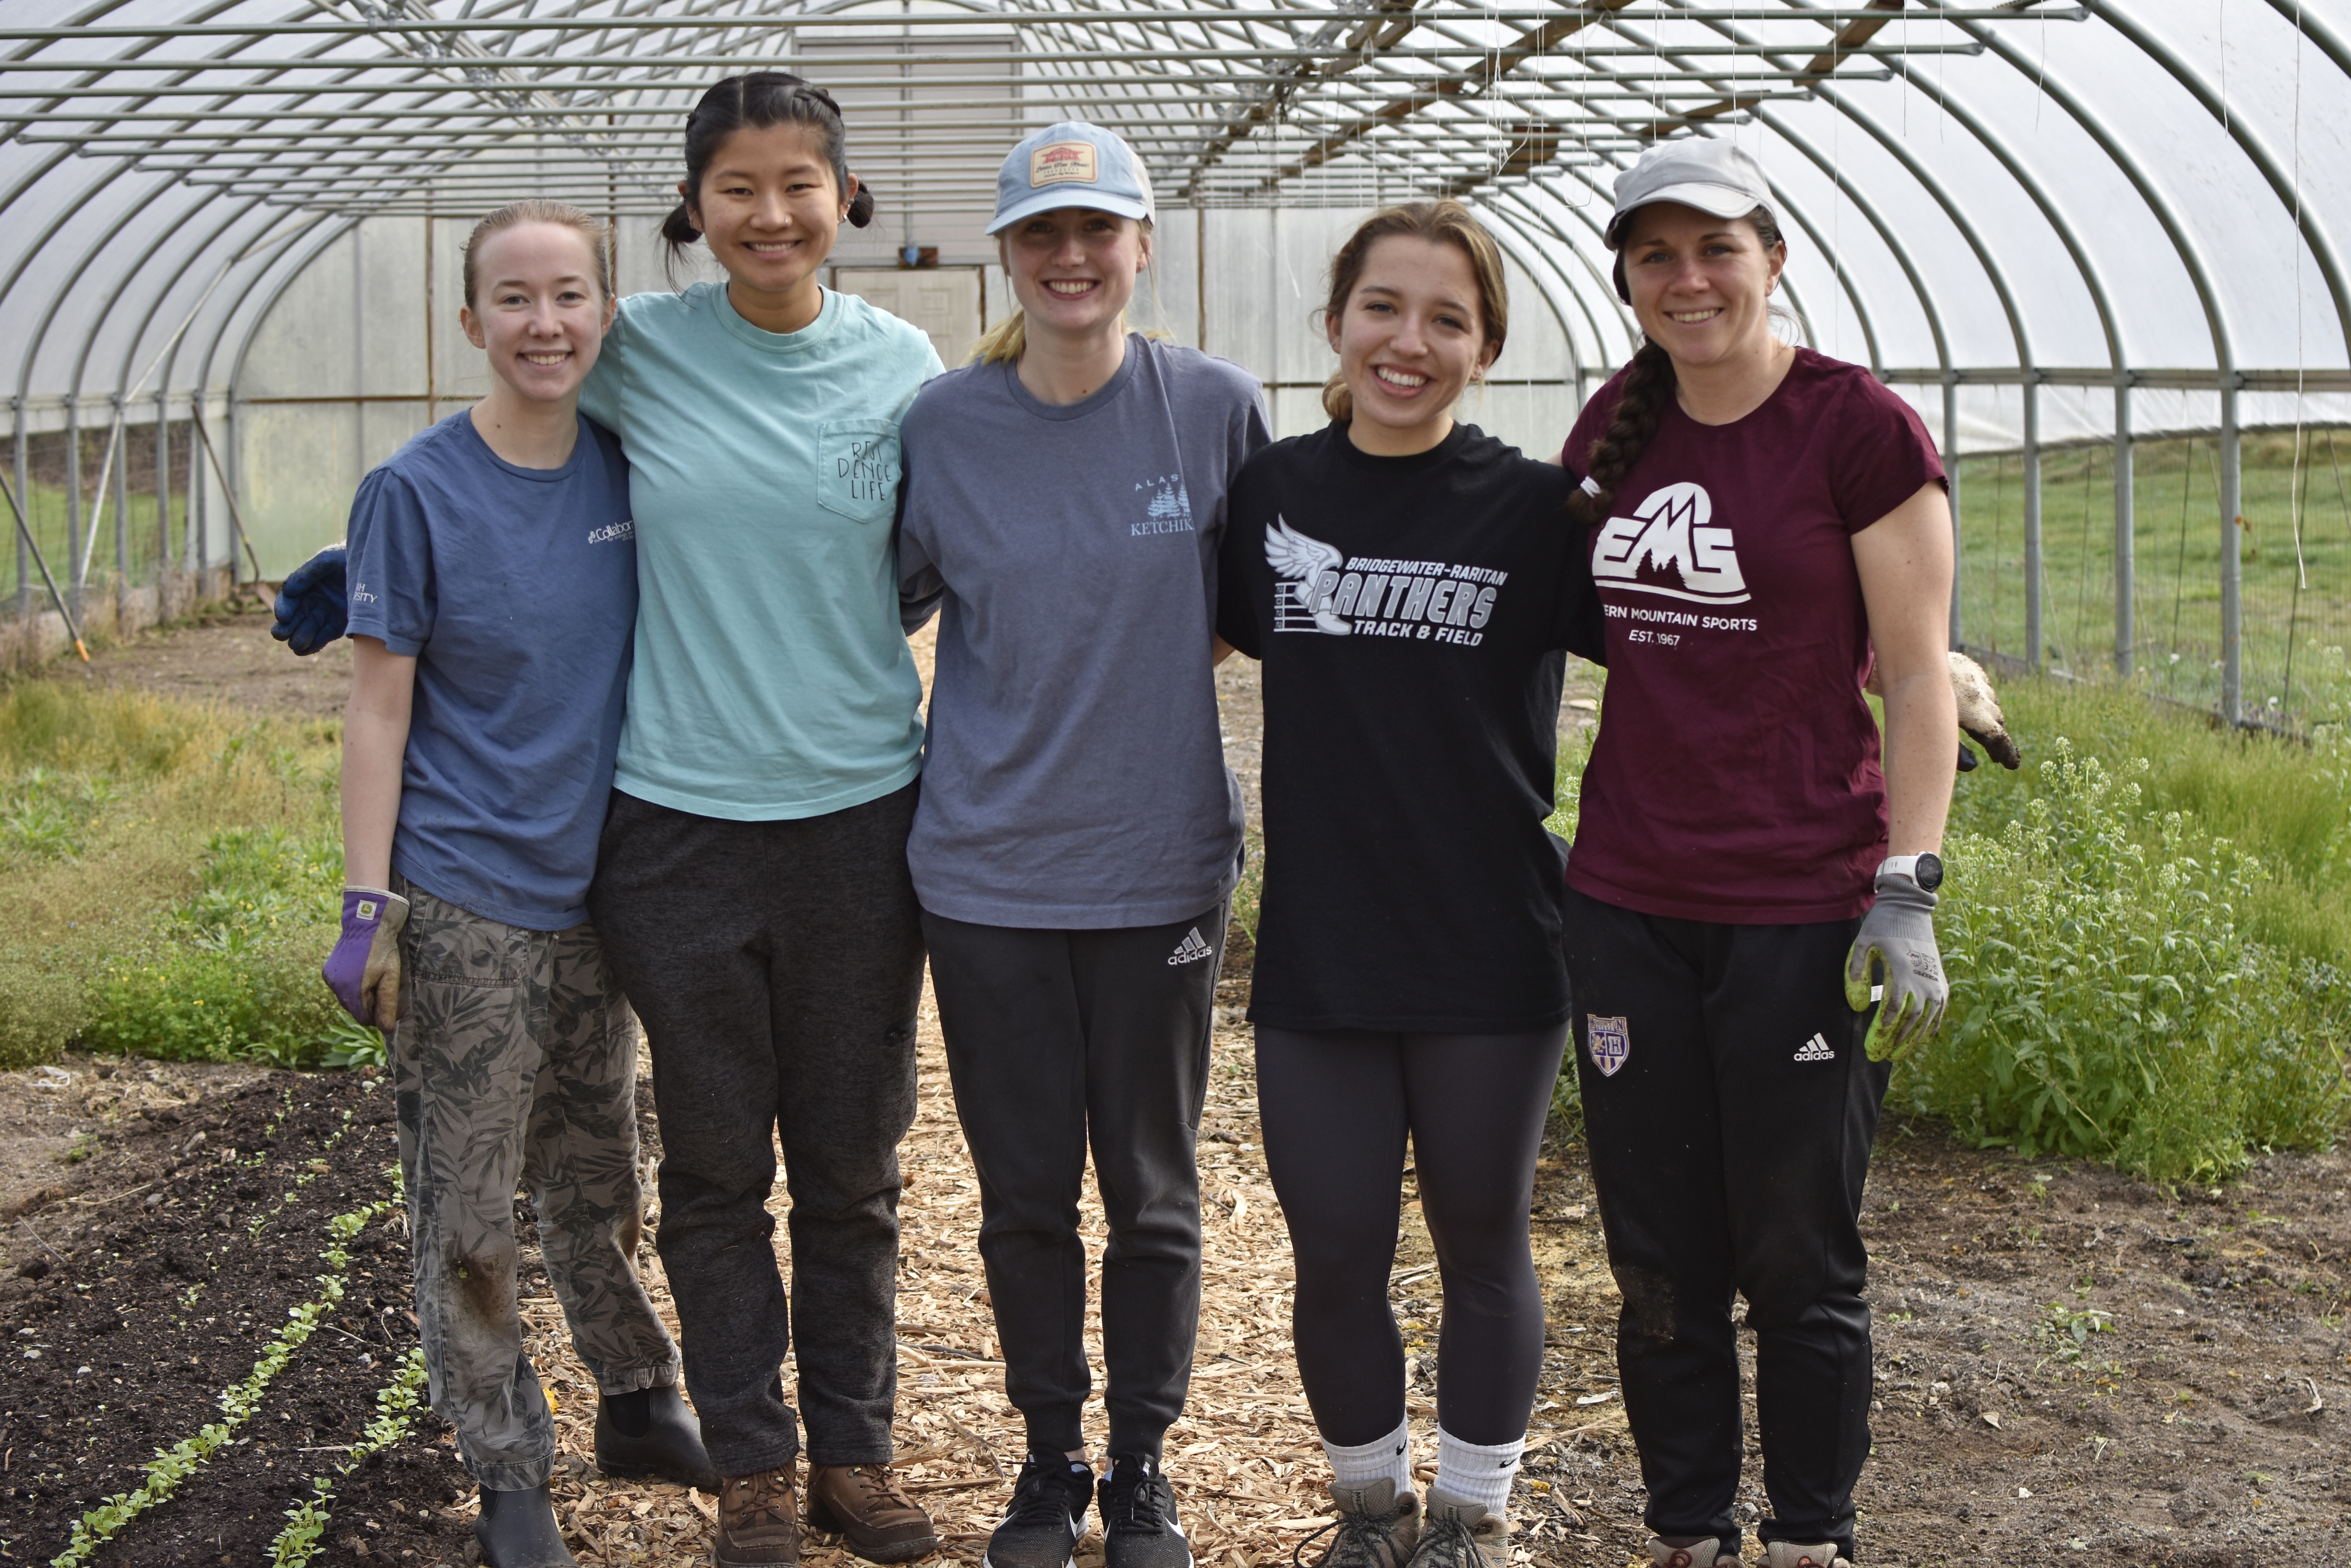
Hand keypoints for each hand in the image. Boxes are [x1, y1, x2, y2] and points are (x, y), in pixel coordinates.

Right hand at [271, 545, 348, 655]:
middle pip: (293, 618)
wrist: (378, 570)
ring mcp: (324, 615)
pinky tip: (306, 649)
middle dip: (285, 627)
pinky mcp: (337, 626)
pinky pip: (321, 638)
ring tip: (297, 644)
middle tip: (282, 634)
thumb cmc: (350, 559)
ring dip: (299, 638)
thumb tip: (287, 591)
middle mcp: (312, 601)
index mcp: (306, 585)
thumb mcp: (329, 560)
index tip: (284, 616)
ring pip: (305, 631)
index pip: (288, 599)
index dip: (283, 608)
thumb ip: (308, 573)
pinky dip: (313, 645)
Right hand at [323, 886, 407, 1027]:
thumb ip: (388, 1004)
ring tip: (373, 976)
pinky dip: (351, 985)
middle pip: (354, 1009)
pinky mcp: (327, 971)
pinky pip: (340, 987)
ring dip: (360, 994)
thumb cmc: (383, 949)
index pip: (364, 1018)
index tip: (388, 1004)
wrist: (367, 923)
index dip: (378, 1016)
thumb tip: (387, 1029)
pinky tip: (362, 971)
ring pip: (347, 999)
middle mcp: (336, 987)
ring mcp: (330, 979)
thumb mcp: (391, 976)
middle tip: (382, 986)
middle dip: (369, 1004)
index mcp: (352, 990)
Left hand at [1843, 867, 1945, 1061]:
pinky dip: (1929, 1028)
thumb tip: (1858, 1006)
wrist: (1911, 910)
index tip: (1870, 1048)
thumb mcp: (1862, 944)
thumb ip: (1856, 974)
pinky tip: (1920, 1039)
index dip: (1881, 1033)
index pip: (1892, 1011)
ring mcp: (1935, 983)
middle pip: (1909, 1021)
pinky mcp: (1941, 982)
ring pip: (1925, 1020)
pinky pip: (1938, 1012)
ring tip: (1896, 1055)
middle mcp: (1923, 981)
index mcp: (1902, 972)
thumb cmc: (1882, 927)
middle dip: (1894, 1042)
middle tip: (1879, 1057)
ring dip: (1911, 1040)